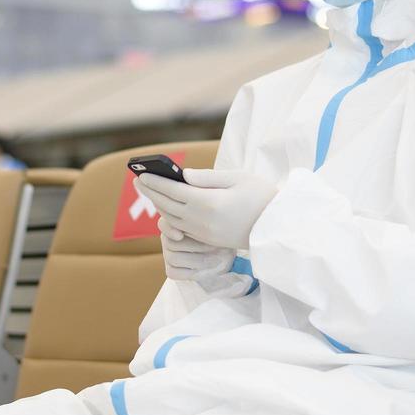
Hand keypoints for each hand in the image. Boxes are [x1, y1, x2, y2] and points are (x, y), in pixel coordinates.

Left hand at [135, 168, 276, 249]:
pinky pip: (181, 228)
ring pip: (172, 218)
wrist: (278, 228)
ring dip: (158, 205)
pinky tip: (166, 206)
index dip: (155, 182)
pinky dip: (170, 216)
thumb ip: (207, 177)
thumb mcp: (237, 178)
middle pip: (167, 205)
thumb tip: (182, 176)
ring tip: (149, 192)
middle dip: (151, 192)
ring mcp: (204, 233)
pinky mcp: (208, 240)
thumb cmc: (262, 197)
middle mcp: (202, 220)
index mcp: (208, 202)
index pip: (173, 190)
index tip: (140, 174)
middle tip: (136, 181)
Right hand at [157, 221, 250, 296]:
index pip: (164, 224)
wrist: (224, 254)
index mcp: (175, 223)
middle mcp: (168, 238)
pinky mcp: (171, 269)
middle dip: (196, 247)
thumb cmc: (219, 237)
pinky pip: (174, 272)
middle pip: (171, 243)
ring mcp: (168, 254)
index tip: (180, 236)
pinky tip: (206, 270)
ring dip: (197, 260)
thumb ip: (207, 225)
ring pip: (173, 258)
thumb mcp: (215, 229)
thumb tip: (204, 227)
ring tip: (216, 259)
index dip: (169, 230)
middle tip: (215, 248)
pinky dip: (191, 273)